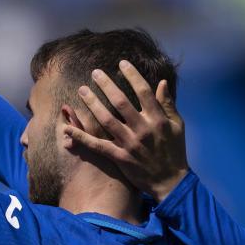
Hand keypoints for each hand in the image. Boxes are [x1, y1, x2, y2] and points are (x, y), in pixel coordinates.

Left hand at [62, 61, 189, 201]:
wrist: (170, 181)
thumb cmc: (175, 150)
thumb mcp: (177, 125)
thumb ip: (168, 104)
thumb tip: (161, 82)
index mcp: (158, 119)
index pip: (143, 91)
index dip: (131, 75)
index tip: (121, 63)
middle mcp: (142, 129)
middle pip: (120, 102)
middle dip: (106, 85)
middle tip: (94, 73)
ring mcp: (129, 144)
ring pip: (106, 120)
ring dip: (92, 104)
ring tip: (82, 90)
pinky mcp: (119, 157)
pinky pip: (97, 145)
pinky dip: (81, 137)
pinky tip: (68, 127)